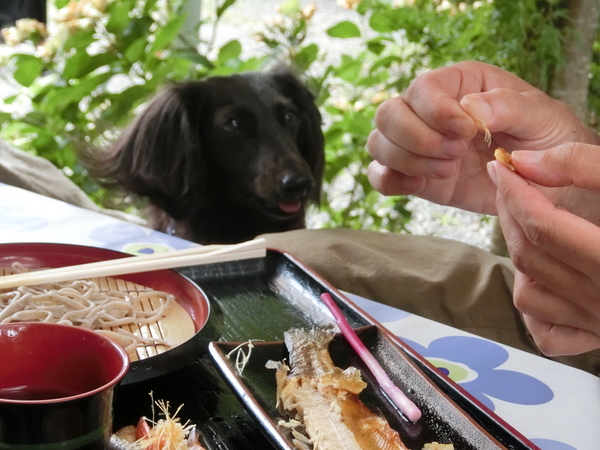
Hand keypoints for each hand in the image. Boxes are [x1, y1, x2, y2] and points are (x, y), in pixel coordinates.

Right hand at [367, 61, 597, 214]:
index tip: (467, 132)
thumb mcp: (539, 115)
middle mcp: (428, 111)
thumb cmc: (545, 138)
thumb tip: (468, 107)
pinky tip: (422, 186)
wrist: (545, 183)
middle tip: (456, 154)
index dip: (435, 111)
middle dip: (417, 138)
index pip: (423, 87)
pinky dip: (391, 182)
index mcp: (458, 84)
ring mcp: (417, 145)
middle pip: (388, 114)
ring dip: (408, 161)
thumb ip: (507, 106)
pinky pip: (380, 176)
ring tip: (448, 171)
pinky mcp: (414, 175)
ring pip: (379, 144)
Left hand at [488, 143, 599, 355]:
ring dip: (518, 252)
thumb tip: (527, 162)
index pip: (543, 224)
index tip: (500, 166)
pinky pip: (546, 328)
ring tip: (527, 218)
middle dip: (511, 212)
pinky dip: (535, 300)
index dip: (515, 190)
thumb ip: (586, 167)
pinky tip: (545, 272)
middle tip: (509, 182)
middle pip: (530, 254)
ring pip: (529, 292)